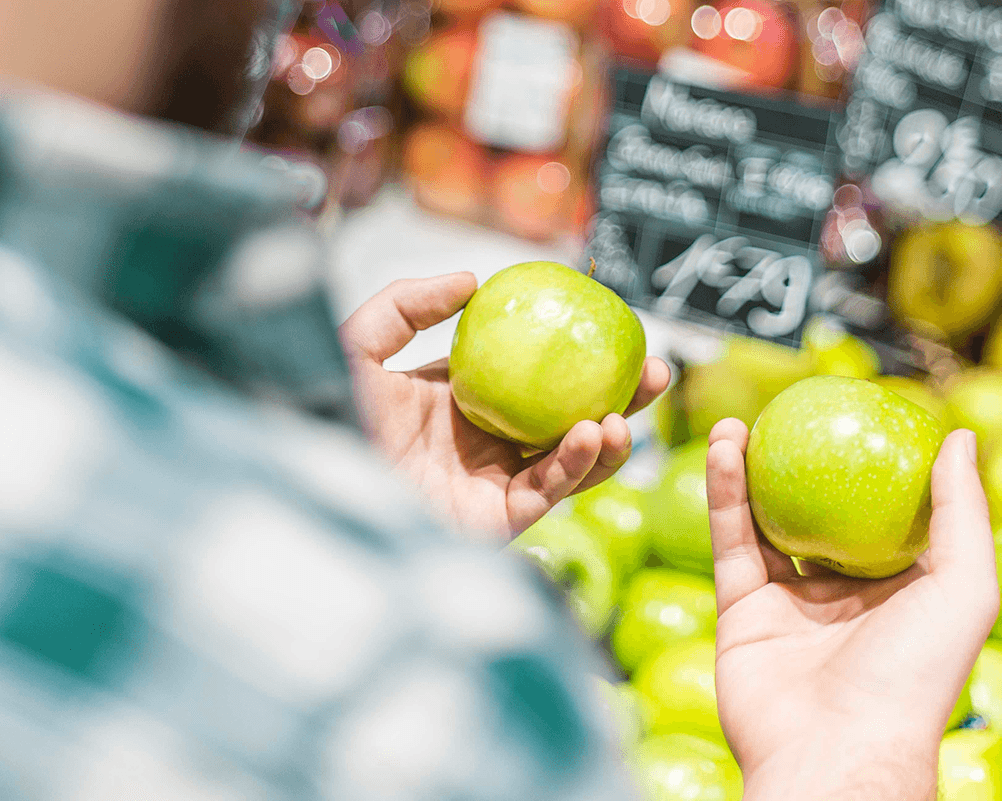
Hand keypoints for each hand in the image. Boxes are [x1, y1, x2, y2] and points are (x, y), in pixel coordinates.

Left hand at [339, 272, 669, 543]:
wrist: (312, 480)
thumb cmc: (325, 413)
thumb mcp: (361, 343)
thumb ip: (409, 303)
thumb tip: (473, 279)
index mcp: (462, 401)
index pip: (533, 375)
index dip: (576, 355)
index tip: (613, 326)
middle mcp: (485, 443)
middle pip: (568, 417)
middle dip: (617, 398)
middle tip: (653, 370)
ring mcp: (493, 482)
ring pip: (571, 460)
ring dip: (610, 437)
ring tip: (628, 411)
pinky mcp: (496, 520)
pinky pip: (549, 490)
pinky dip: (577, 464)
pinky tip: (593, 433)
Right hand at [706, 419, 998, 800]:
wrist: (834, 748)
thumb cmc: (912, 675)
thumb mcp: (964, 588)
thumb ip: (963, 513)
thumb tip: (962, 438)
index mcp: (895, 590)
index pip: (878, 515)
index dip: (864, 466)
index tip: (850, 417)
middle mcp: (839, 594)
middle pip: (813, 513)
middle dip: (795, 465)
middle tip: (782, 417)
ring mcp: (786, 602)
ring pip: (762, 521)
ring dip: (747, 469)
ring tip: (736, 423)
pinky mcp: (740, 608)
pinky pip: (731, 541)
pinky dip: (723, 495)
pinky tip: (724, 451)